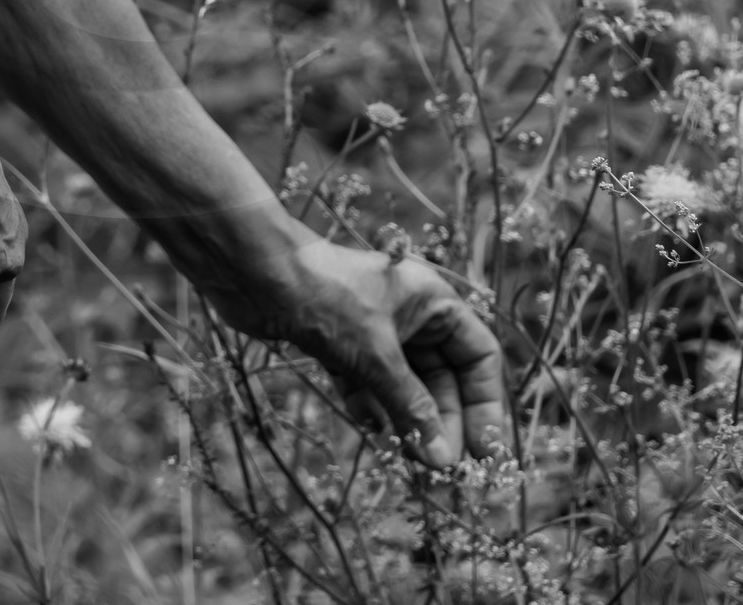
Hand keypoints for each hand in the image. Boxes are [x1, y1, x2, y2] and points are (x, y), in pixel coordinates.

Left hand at [217, 236, 507, 466]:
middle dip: (445, 421)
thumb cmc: (328, 298)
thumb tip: (442, 459)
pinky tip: (376, 436)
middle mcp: (408, 313)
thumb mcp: (378, 356)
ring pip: (405, 385)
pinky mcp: (339, 343)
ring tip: (415, 464)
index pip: (478, 355)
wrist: (256, 272)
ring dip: (410, 422)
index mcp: (432, 300)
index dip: (486, 403)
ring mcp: (372, 329)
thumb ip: (411, 407)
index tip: (486, 451)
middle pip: (443, 376)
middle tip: (445, 469)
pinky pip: (368, 385)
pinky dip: (373, 410)